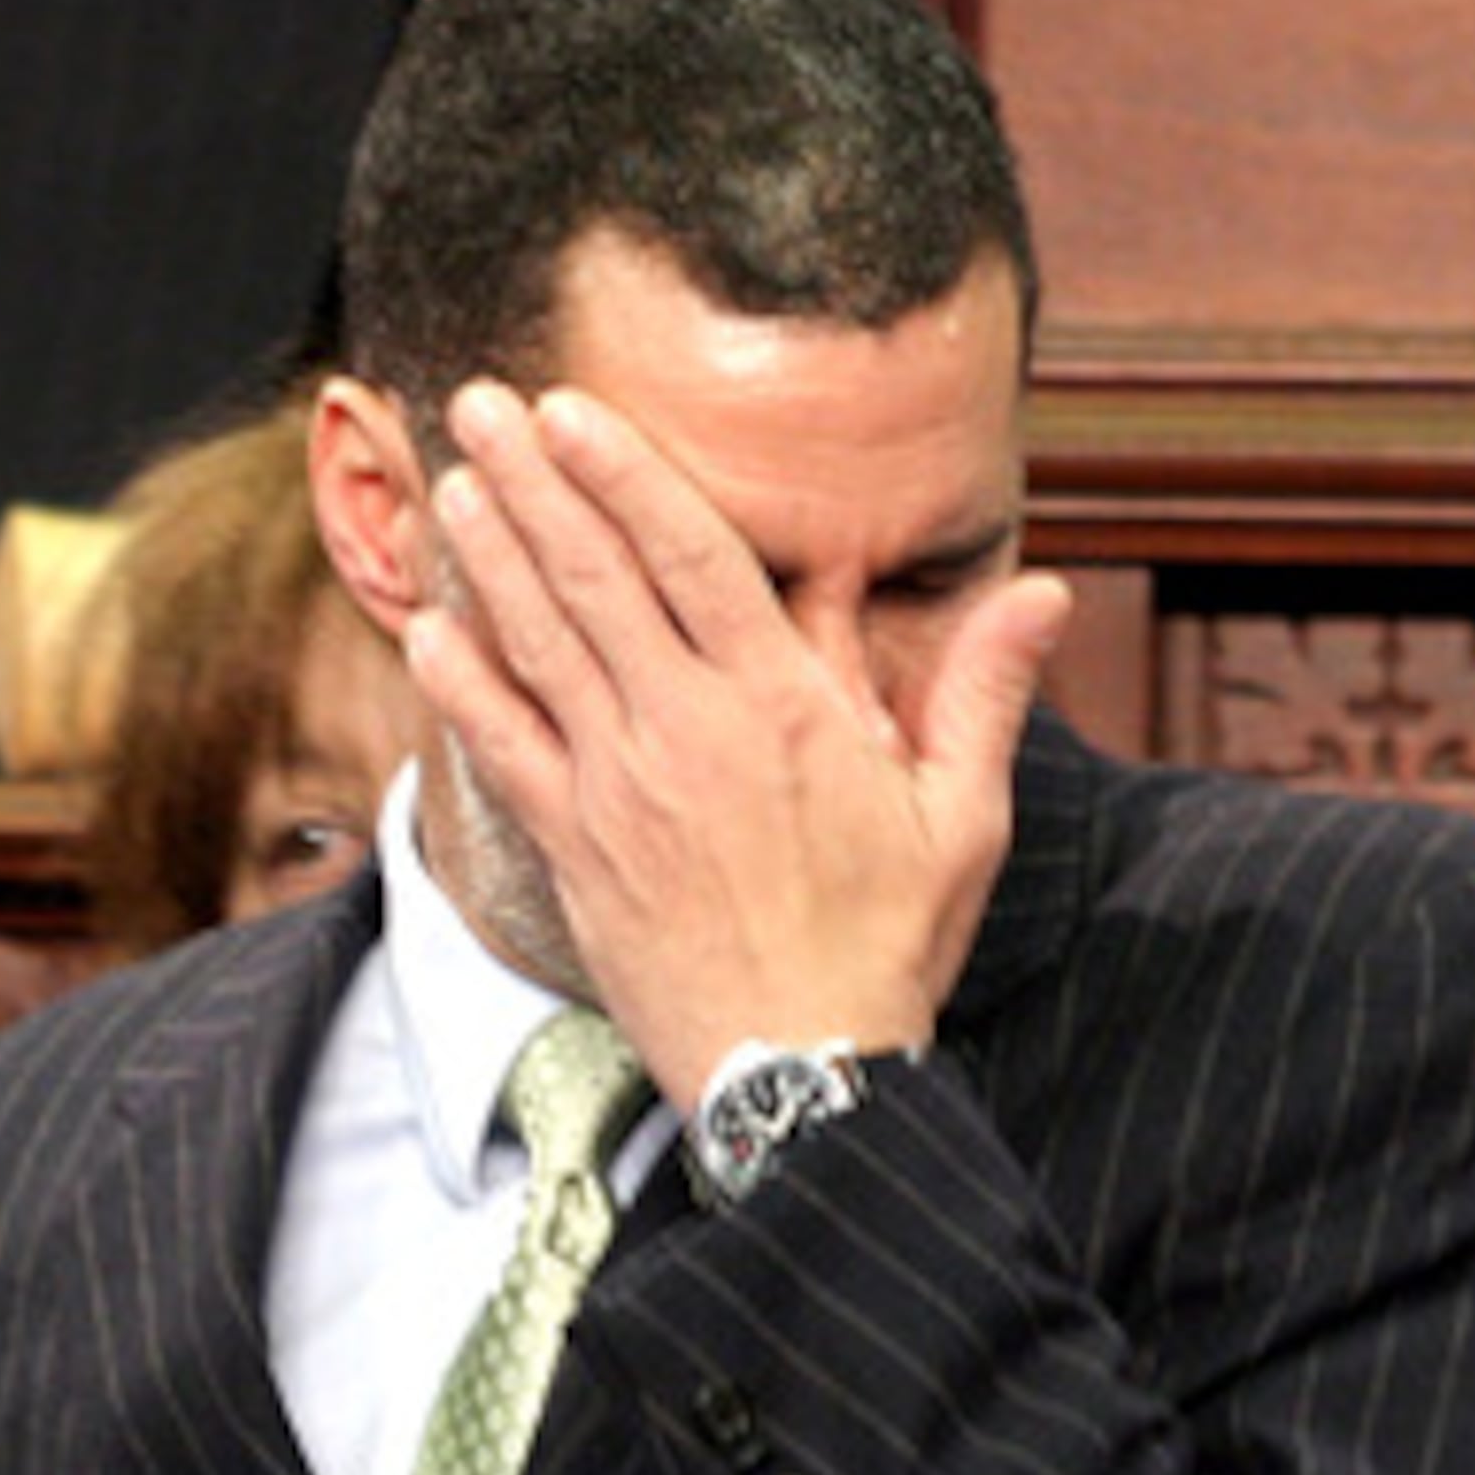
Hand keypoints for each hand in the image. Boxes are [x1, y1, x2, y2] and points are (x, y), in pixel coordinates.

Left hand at [405, 376, 1068, 1106]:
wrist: (797, 1071)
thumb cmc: (885, 944)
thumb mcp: (963, 817)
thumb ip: (982, 694)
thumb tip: (1048, 593)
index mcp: (782, 708)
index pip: (690, 558)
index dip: (624, 474)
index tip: (571, 410)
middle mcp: (685, 733)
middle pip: (595, 582)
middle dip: (534, 483)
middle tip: (479, 403)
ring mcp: (618, 791)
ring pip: (538, 650)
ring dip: (488, 560)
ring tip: (449, 480)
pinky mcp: (574, 851)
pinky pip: (504, 752)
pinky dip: (461, 687)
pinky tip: (426, 627)